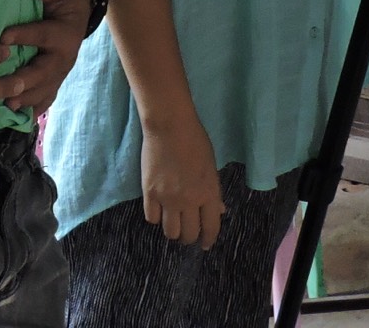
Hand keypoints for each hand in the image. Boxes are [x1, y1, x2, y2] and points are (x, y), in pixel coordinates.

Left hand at [0, 0, 90, 114]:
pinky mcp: (54, 78)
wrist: (76, 6)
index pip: (44, 34)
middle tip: (7, 87)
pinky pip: (46, 97)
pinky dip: (34, 108)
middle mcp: (65, 56)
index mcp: (66, 32)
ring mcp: (60, 70)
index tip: (3, 37)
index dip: (25, 35)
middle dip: (26, 80)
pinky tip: (20, 118)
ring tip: (8, 106)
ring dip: (28, 98)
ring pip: (45, 88)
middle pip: (46, 71)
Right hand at [141, 116, 225, 248]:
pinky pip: (152, 218)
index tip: (205, 244)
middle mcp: (189, 201)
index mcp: (209, 193)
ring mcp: (168, 199)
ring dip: (173, 231)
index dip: (208, 239)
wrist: (169, 125)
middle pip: (189, 234)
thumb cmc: (195, 141)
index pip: (211, 227)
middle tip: (188, 232)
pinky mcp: (149, 193)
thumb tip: (218, 211)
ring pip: (170, 232)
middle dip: (190, 237)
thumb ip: (213, 192)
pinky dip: (156, 218)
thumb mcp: (211, 167)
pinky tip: (159, 211)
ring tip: (173, 223)